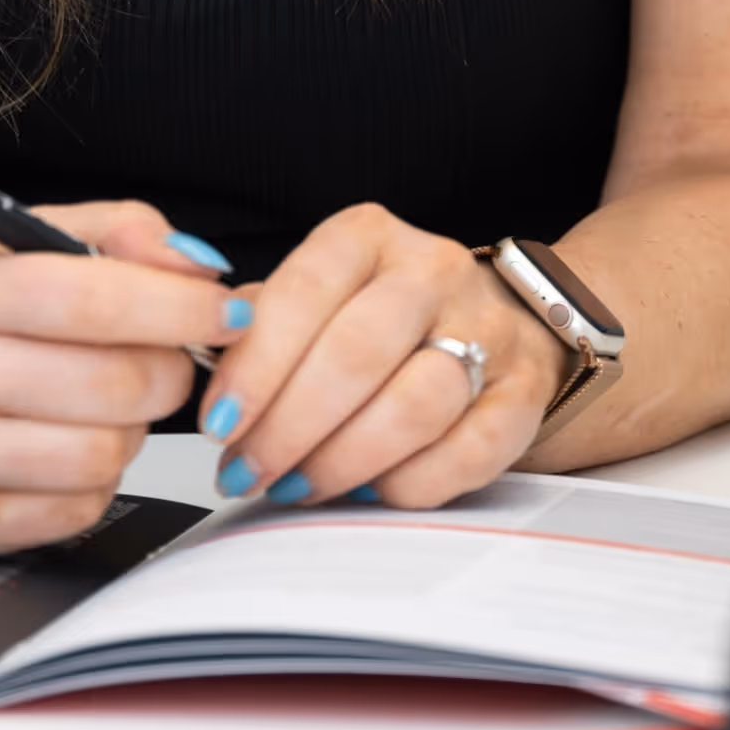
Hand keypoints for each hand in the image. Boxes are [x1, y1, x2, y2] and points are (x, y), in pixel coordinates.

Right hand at [0, 198, 242, 552]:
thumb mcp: (11, 243)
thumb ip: (114, 233)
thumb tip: (200, 268)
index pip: (101, 300)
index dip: (187, 310)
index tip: (229, 312)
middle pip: (119, 387)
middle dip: (168, 373)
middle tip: (162, 361)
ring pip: (104, 457)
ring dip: (130, 432)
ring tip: (104, 405)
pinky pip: (74, 513)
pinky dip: (94, 483)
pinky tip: (67, 448)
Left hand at [196, 205, 567, 508]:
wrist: (497, 321)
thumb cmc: (380, 319)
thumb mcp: (314, 296)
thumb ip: (258, 323)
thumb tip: (207, 369)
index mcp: (368, 237)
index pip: (304, 291)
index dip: (255, 366)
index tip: (220, 424)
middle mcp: (432, 272)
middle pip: (357, 354)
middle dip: (289, 428)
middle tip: (250, 472)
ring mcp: (488, 330)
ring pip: (414, 406)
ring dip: (342, 461)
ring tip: (299, 487)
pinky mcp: (522, 392)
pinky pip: (468, 452)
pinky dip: (408, 483)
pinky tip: (368, 492)